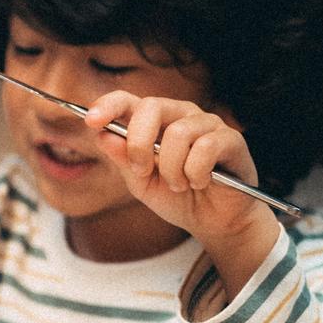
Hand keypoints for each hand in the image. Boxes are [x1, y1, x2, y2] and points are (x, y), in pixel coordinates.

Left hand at [84, 91, 279, 293]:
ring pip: (178, 134)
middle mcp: (180, 114)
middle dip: (139, 143)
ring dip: (172, 169)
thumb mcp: (141, 183)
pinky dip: (196, 173)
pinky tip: (200, 183)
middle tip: (143, 171)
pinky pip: (205, 148)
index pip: (128, 100)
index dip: (108, 105)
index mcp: (154, 121)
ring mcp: (207, 123)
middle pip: (150, 106)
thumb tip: (102, 135)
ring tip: (178, 185)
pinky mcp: (231, 139)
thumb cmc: (177, 198)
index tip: (91, 121)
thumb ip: (122, 159)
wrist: (214, 222)